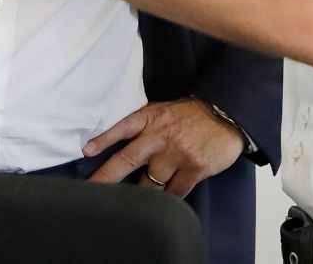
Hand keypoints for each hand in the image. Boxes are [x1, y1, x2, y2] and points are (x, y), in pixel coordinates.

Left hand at [83, 99, 245, 197]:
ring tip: (138, 198)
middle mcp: (161, 136)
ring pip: (149, 184)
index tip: (86, 152)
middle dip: (106, 177)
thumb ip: (143, 126)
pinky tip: (164, 200)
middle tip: (92, 189)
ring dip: (142, 193)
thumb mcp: (163, 111)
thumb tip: (115, 144)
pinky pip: (173, 193)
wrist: (226, 116)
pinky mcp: (194, 169)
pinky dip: (167, 198)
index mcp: (151, 118)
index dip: (103, 139)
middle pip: (127, 160)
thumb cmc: (190, 116)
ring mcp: (177, 154)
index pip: (122, 128)